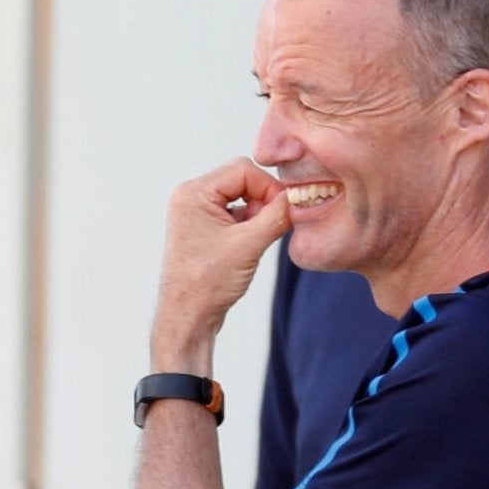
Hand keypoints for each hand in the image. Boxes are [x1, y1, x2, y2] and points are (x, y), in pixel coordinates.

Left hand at [152, 159, 291, 370]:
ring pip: (241, 196)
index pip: (243, 169)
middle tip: (272, 226)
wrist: (187, 318)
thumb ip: (277, 216)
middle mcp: (190, 197)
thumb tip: (301, 197)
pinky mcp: (205, 228)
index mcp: (193, 193)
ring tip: (257, 240)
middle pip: (242, 179)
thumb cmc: (206, 285)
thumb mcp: (249, 245)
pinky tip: (250, 246)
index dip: (269, 187)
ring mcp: (196, 213)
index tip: (284, 210)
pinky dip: (250, 224)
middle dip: (263, 200)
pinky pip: (236, 212)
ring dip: (258, 213)